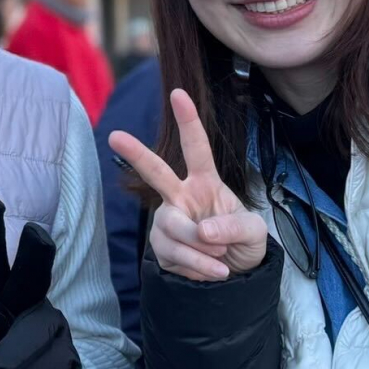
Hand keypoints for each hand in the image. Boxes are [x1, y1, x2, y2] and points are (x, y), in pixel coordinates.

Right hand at [109, 88, 267, 281]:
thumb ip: (232, 227)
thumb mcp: (253, 231)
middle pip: (156, 173)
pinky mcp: (162, 248)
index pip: (197, 149)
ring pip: (172, 229)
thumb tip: (202, 231)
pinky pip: (175, 257)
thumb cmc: (243, 241)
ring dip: (200, 250)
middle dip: (136, 154)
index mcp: (206, 182)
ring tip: (222, 260)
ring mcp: (168, 222)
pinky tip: (211, 271)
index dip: (188, 121)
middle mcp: (181, 197)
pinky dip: (198, 268)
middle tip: (116, 136)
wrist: (235, 275)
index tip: (178, 93)